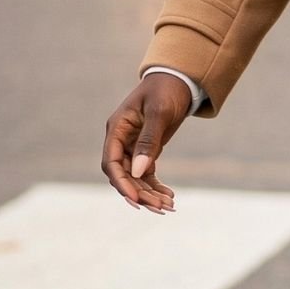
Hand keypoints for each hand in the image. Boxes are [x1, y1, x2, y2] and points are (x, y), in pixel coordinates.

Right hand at [102, 75, 190, 213]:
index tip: (136, 200)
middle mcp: (121, 140)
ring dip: (149, 194)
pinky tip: (170, 197)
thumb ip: (149, 141)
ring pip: (135, 178)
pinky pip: (146, 174)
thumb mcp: (159, 113)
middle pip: (123, 175)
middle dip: (139, 193)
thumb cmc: (166, 90)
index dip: (121, 183)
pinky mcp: (145, 150)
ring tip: (168, 207)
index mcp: (117, 128)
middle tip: (160, 208)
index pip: (110, 163)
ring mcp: (132, 146)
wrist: (179, 80)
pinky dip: (156, 187)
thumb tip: (138, 171)